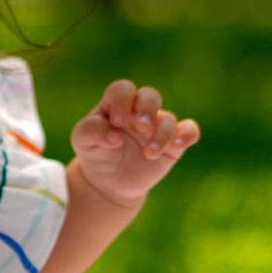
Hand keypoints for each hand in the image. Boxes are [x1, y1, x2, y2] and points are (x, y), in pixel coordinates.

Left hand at [70, 79, 199, 207]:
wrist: (109, 182)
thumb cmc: (95, 153)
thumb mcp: (82, 141)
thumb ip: (92, 132)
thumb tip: (115, 136)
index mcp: (116, 104)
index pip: (122, 90)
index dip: (122, 101)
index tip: (117, 122)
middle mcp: (139, 111)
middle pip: (150, 96)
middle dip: (148, 108)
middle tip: (141, 126)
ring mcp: (157, 127)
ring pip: (168, 119)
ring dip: (161, 135)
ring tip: (149, 154)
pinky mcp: (172, 145)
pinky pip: (189, 131)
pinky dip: (188, 134)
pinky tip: (179, 144)